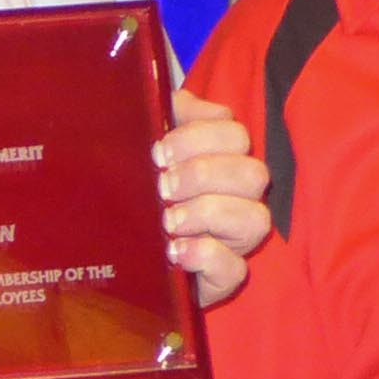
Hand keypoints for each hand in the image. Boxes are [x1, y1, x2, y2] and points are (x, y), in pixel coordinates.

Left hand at [157, 89, 270, 304]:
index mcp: (221, 161)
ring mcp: (234, 241)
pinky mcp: (222, 278)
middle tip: (163, 186)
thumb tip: (174, 100)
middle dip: (204, 174)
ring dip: (208, 213)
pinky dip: (206, 255)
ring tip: (168, 221)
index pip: (234, 132)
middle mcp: (238, 198)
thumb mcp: (144, 153)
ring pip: (255, 219)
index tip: (160, 151)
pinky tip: (175, 251)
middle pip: (254, 173)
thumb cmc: (140, 198)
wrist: (123, 259)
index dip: (201, 136)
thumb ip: (164, 118)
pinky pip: (235, 269)